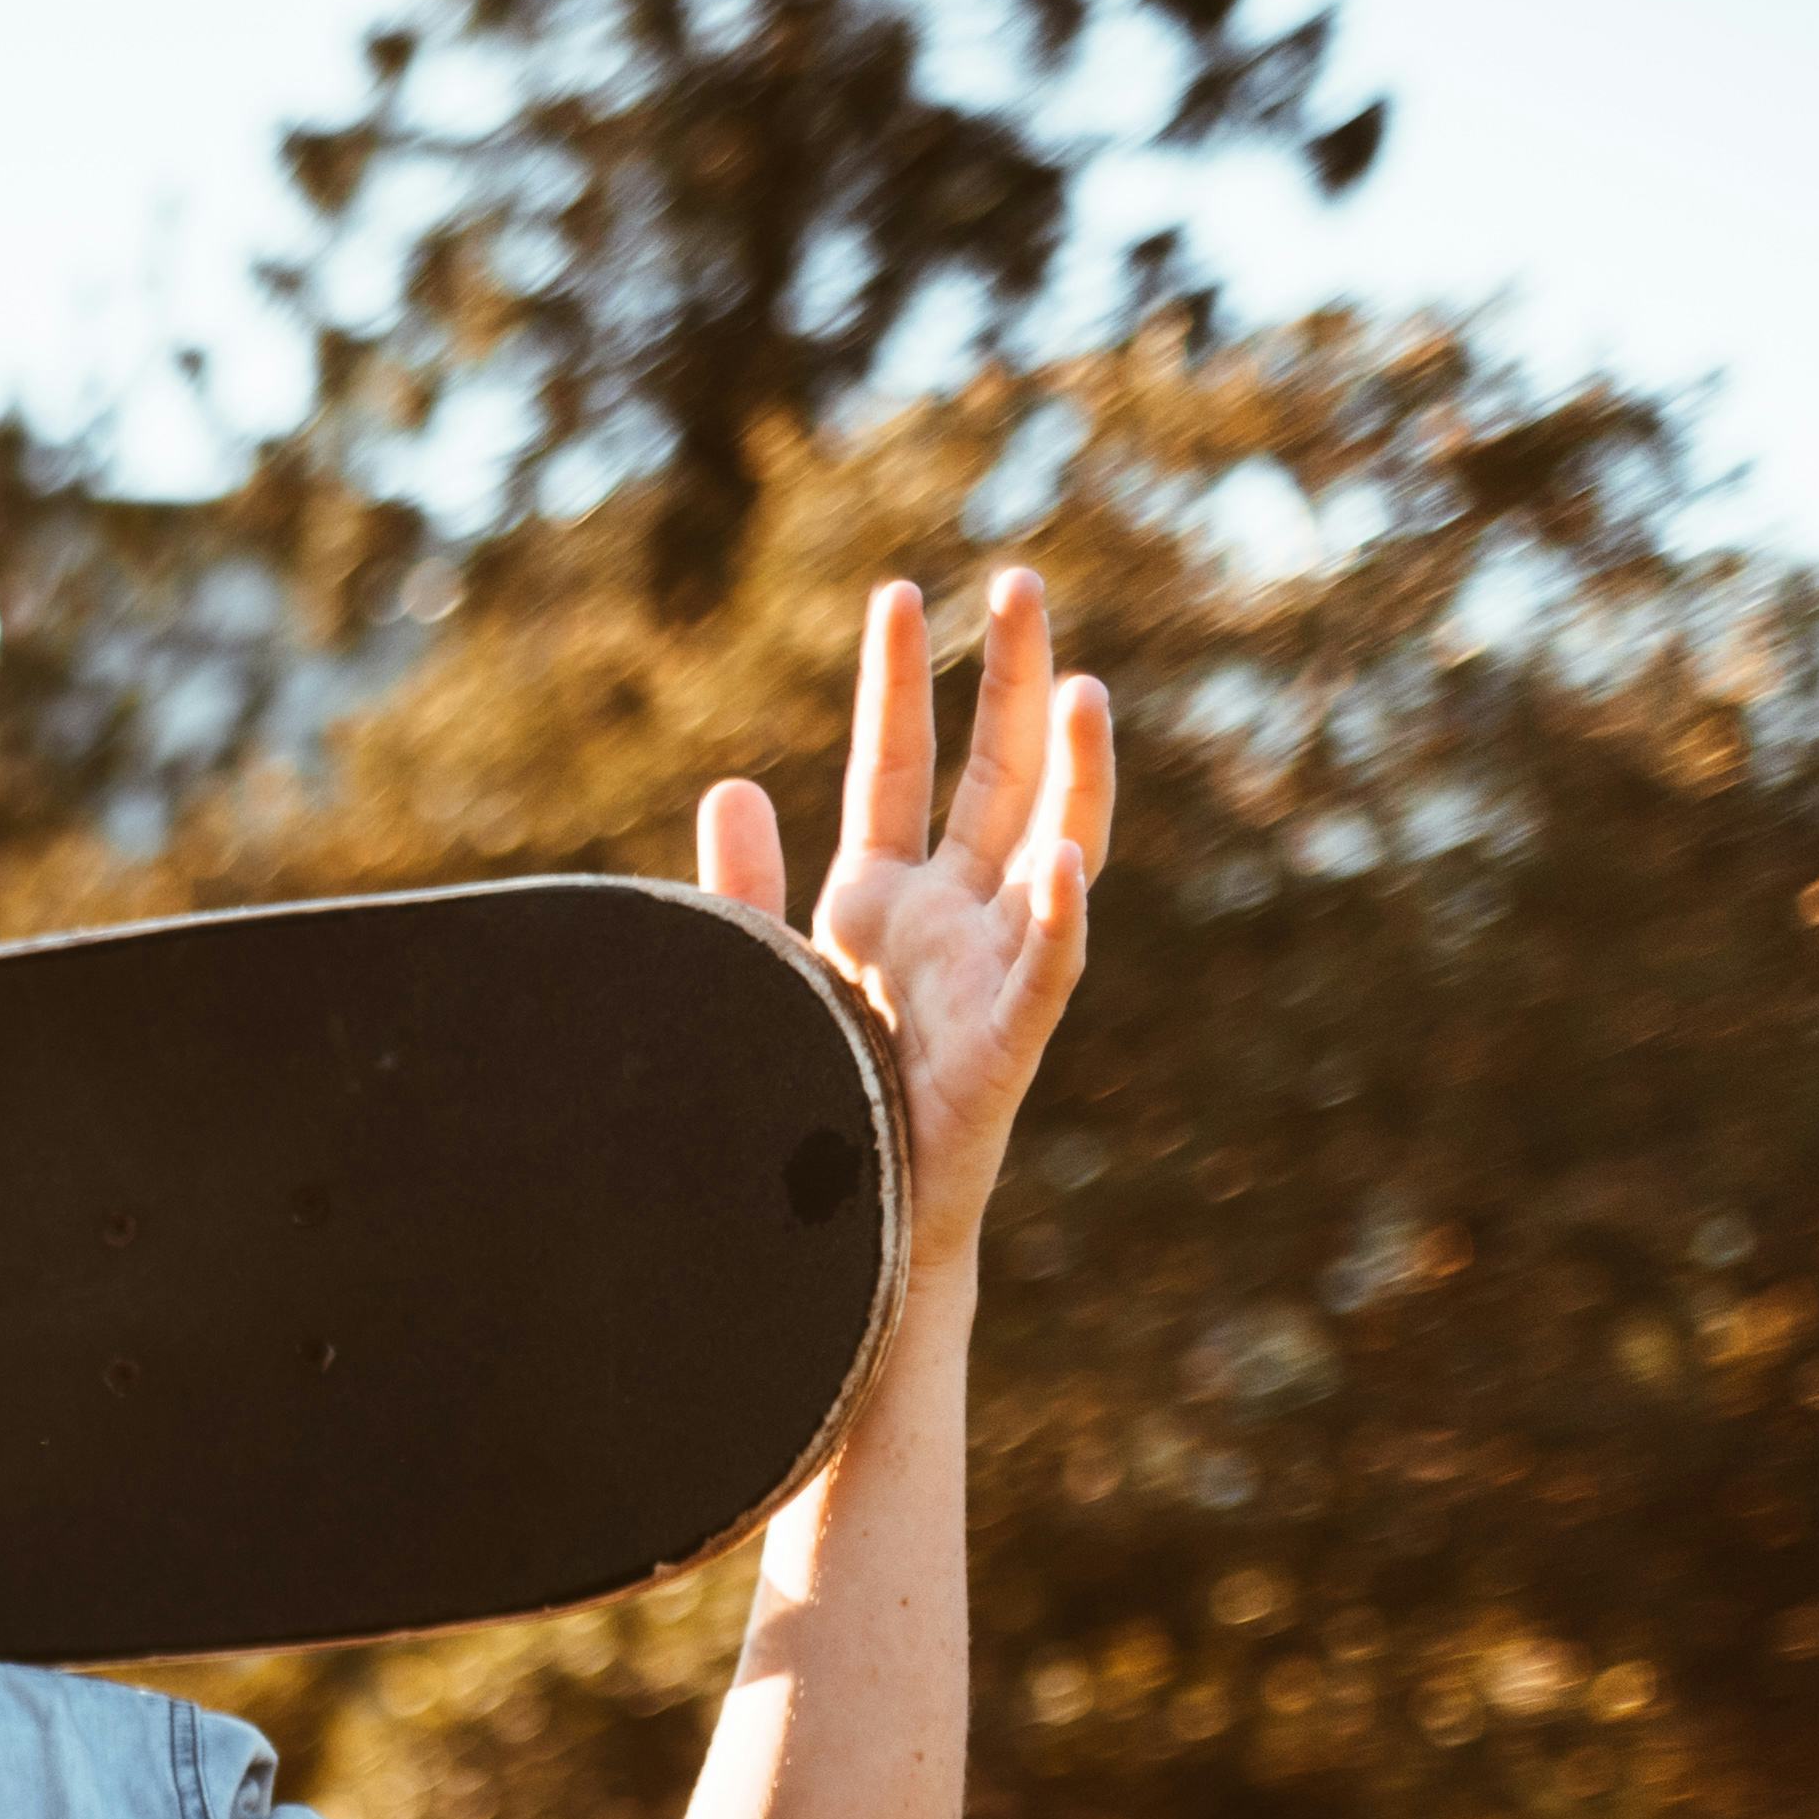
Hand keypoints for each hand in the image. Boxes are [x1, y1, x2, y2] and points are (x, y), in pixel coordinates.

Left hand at [703, 566, 1108, 1237]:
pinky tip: (1064, 861)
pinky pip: (1042, 976)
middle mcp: (952, 921)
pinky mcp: (1004, 1051)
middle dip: (1010, 682)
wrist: (837, 1235)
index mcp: (887, 901)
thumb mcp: (768, 975)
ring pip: (1052, 852)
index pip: (900, 766)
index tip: (898, 595)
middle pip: (995, 778)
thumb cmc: (810, 1105)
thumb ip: (746, 889)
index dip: (900, 684)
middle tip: (1022, 582)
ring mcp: (989, 976)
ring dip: (1073, 773)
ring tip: (1083, 689)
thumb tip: (734, 782)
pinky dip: (1056, 922)